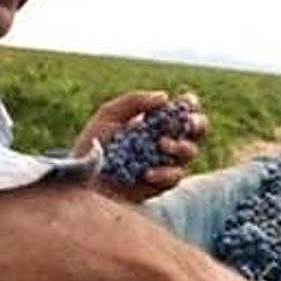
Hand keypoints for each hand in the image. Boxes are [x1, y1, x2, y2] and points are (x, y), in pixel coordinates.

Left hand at [72, 90, 208, 202]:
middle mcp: (165, 139)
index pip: (183, 109)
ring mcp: (165, 161)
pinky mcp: (161, 183)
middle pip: (198, 129)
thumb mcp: (108, 115)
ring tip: (161, 145)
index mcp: (156, 120)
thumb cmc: (93, 143)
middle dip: (197, 124)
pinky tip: (147, 173)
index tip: (186, 104)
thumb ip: (134, 101)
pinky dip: (164, 173)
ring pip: (191, 152)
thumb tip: (165, 97)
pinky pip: (176, 176)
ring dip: (181, 146)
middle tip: (187, 124)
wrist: (82, 177)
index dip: (191, 104)